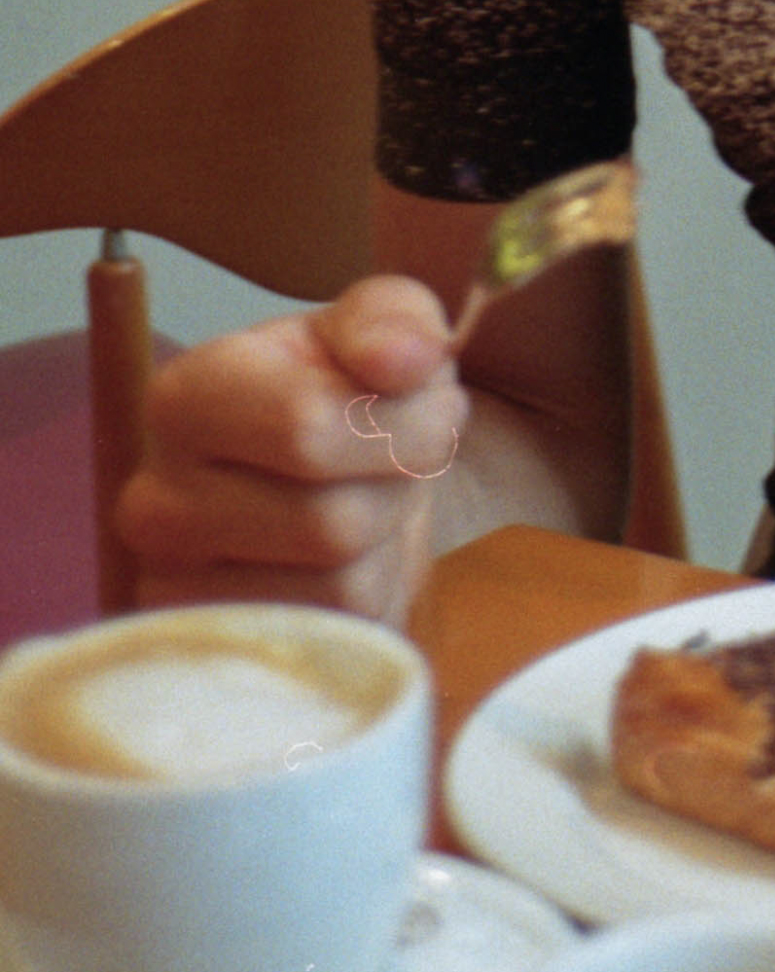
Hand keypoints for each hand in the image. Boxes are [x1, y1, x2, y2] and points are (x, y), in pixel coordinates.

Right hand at [119, 277, 468, 623]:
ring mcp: (175, 591)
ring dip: (391, 539)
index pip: (304, 428)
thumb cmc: (353, 387)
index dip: (402, 421)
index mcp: (183, 397)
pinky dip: (376, 592)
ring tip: (374, 496)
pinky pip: (339, 636)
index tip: (422, 399)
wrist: (339, 474)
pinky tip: (354, 552)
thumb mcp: (380, 325)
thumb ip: (396, 318)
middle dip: (401, 485)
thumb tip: (404, 358)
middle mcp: (155, 502)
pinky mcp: (217, 652)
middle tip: (401, 455)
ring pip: (340, 586)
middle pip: (330, 522)